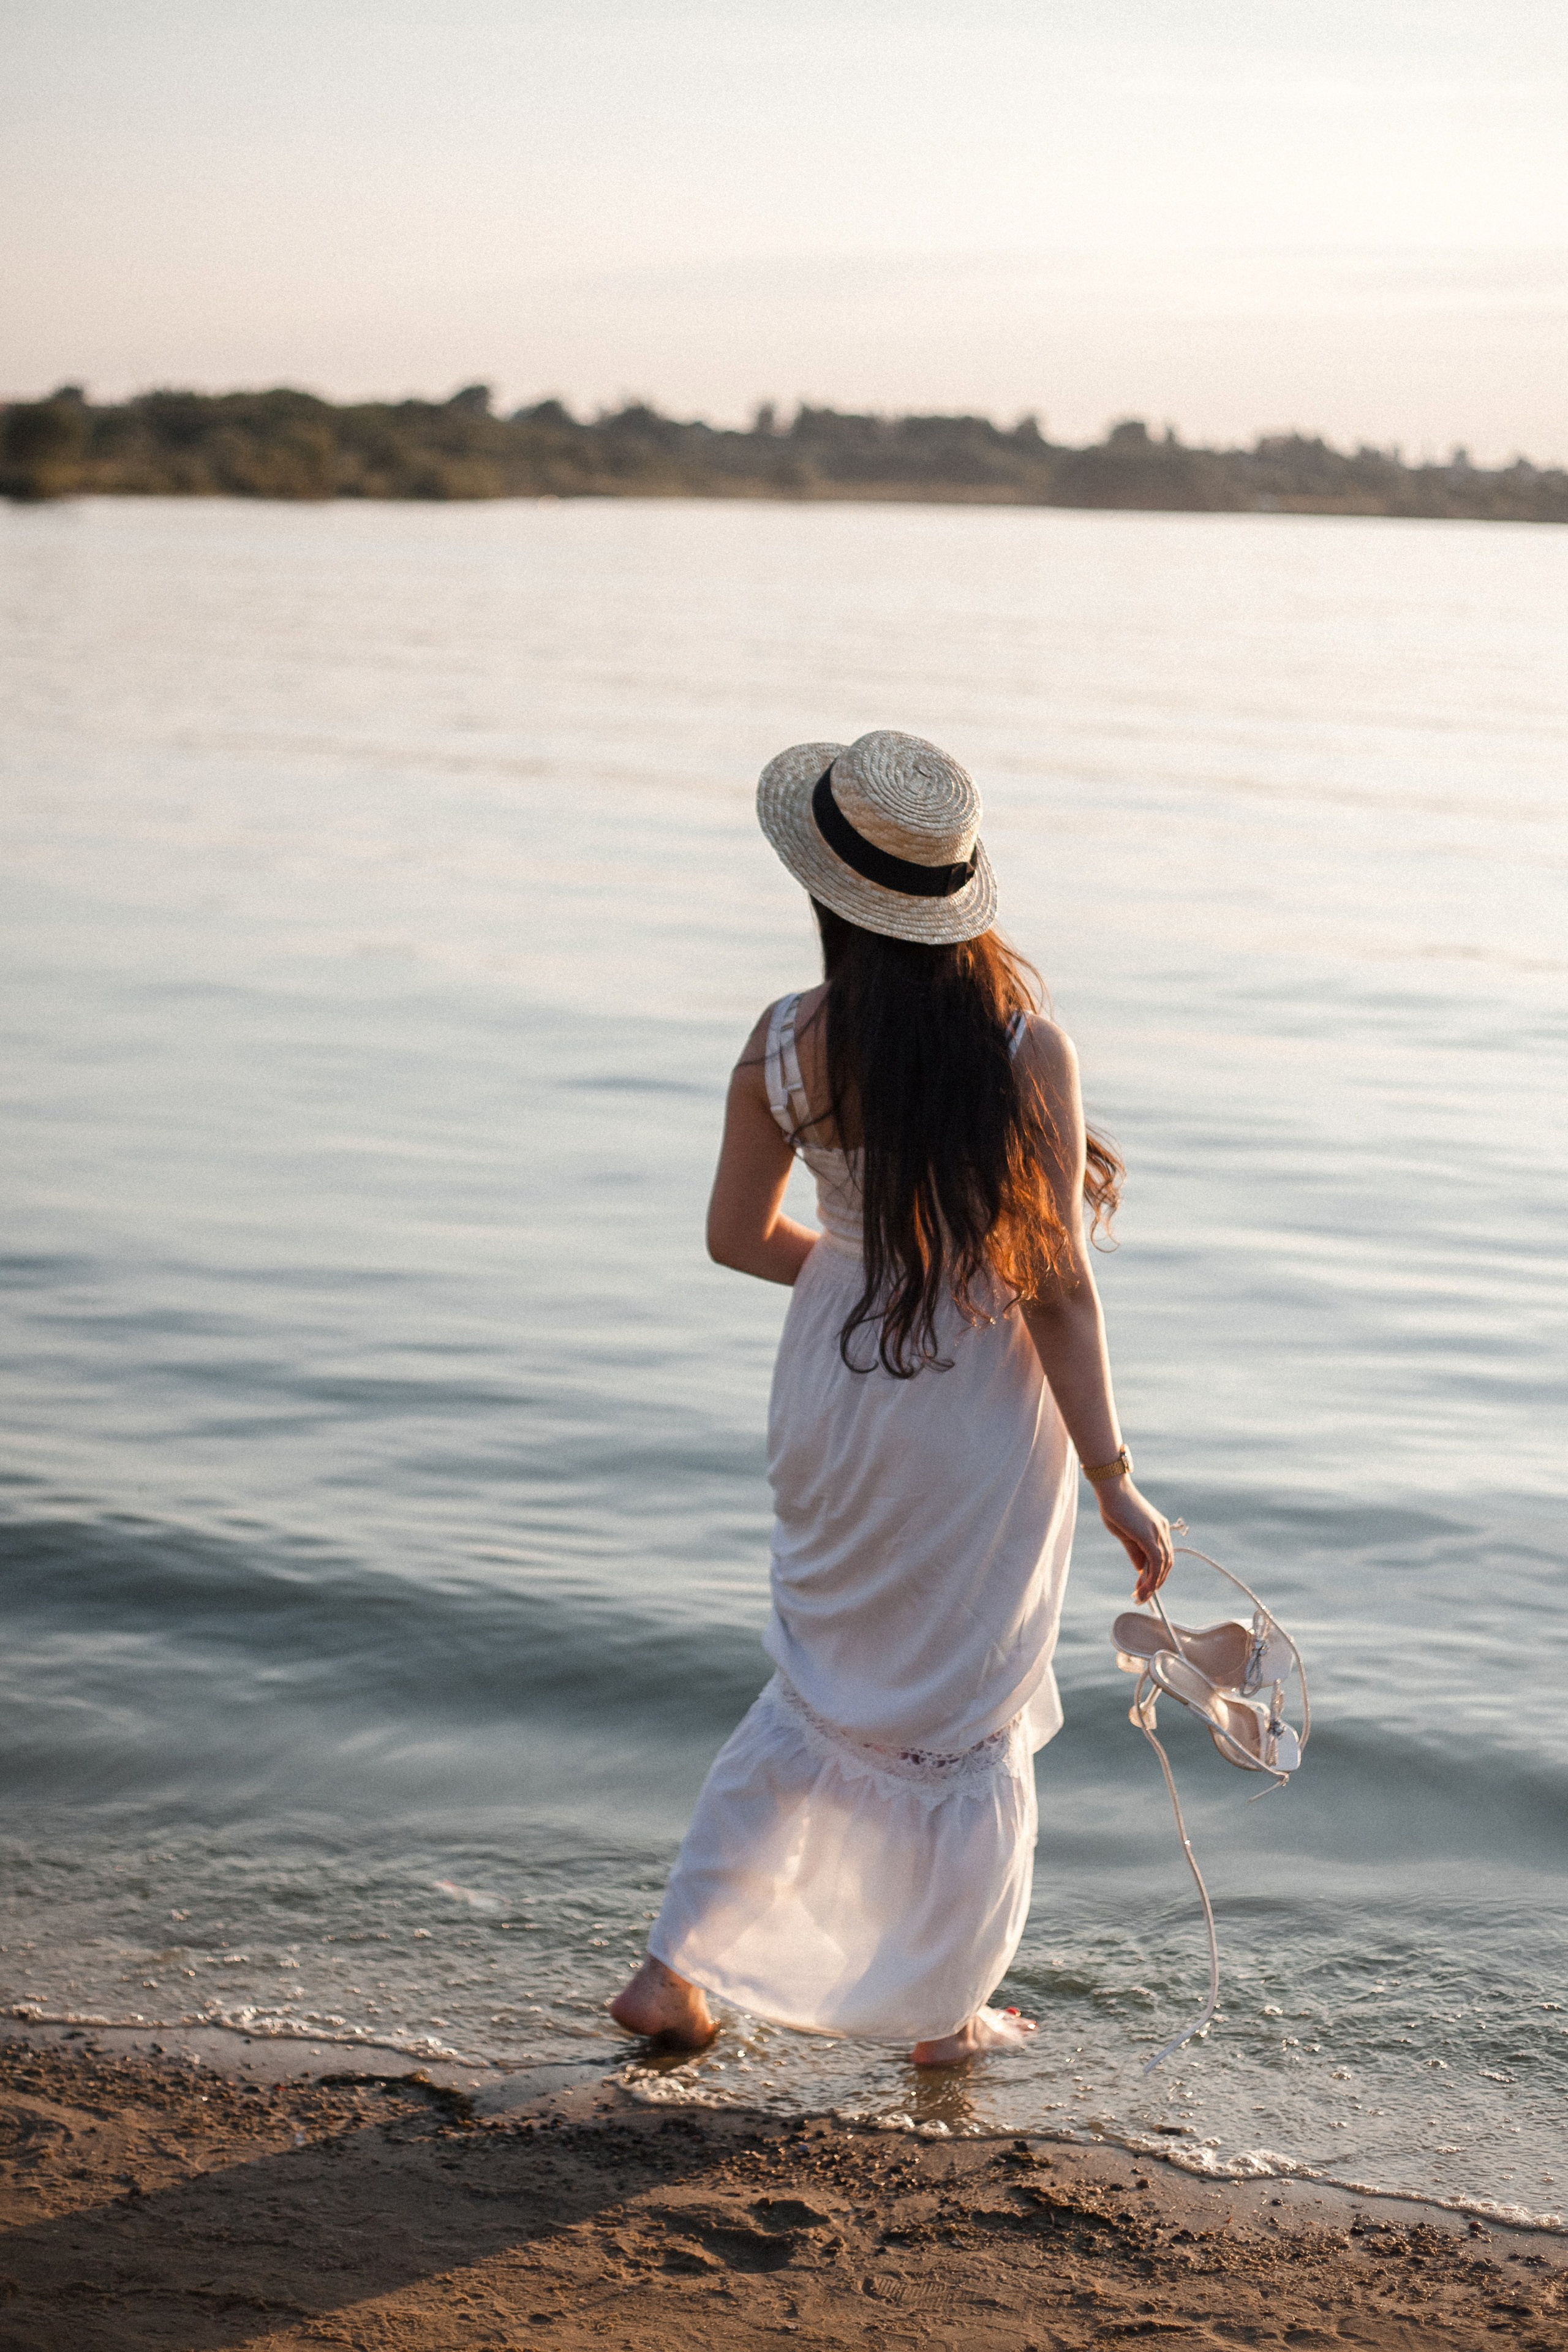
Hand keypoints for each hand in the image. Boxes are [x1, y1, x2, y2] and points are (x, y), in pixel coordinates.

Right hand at [1095, 1477, 1171, 1602]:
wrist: (1111, 1488)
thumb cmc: (1115, 1506)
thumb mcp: (1125, 1533)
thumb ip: (1134, 1551)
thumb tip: (1140, 1569)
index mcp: (1158, 1527)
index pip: (1163, 1556)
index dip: (1156, 1574)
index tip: (1143, 1586)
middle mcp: (1162, 1529)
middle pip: (1166, 1562)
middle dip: (1156, 1582)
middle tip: (1143, 1596)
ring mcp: (1158, 1531)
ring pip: (1163, 1564)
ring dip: (1153, 1583)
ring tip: (1142, 1596)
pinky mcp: (1149, 1534)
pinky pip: (1156, 1560)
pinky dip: (1152, 1576)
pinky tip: (1144, 1587)